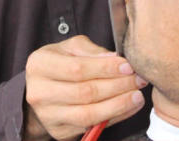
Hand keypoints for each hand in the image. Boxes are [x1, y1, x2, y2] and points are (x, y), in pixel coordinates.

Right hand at [24, 35, 146, 139]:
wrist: (42, 89)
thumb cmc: (61, 62)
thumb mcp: (71, 47)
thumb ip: (91, 50)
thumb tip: (115, 58)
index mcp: (40, 65)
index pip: (77, 69)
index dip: (106, 69)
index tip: (128, 66)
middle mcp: (39, 93)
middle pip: (85, 93)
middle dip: (118, 86)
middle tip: (139, 79)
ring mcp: (48, 115)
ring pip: (89, 114)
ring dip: (118, 105)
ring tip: (137, 95)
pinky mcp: (59, 131)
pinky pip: (92, 127)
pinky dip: (115, 117)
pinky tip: (129, 107)